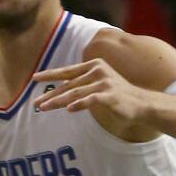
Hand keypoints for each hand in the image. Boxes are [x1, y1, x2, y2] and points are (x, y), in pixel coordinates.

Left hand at [33, 59, 153, 122]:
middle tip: (36, 103)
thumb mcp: (97, 84)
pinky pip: (91, 99)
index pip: (67, 71)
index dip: (50, 74)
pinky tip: (69, 109)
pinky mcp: (111, 95)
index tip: (34, 78)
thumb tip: (59, 90)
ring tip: (45, 108)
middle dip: (51, 94)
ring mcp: (104, 82)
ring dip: (59, 101)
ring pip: (76, 92)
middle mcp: (97, 70)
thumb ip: (81, 84)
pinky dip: (80, 104)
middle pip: (68, 84)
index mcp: (93, 65)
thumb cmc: (116, 95)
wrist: (142, 104)